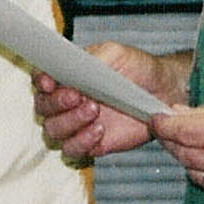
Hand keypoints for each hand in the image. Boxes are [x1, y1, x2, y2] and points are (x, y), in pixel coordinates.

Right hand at [34, 42, 180, 159]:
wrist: (163, 91)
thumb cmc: (137, 69)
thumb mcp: (115, 53)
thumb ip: (91, 59)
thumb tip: (69, 69)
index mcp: (67, 76)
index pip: (41, 80)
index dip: (40, 81)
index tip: (49, 82)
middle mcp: (67, 101)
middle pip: (43, 108)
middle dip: (56, 103)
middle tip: (78, 96)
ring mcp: (77, 124)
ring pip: (53, 131)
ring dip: (70, 122)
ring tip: (94, 111)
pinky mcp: (91, 144)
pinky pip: (73, 150)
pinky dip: (81, 142)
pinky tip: (99, 131)